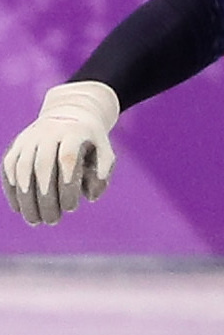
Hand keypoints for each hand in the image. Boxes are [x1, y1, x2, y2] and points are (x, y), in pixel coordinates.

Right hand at [4, 82, 119, 226]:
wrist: (69, 113)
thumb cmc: (90, 141)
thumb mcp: (104, 150)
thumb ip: (104, 171)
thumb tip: (91, 196)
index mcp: (74, 133)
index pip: (67, 160)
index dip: (67, 186)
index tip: (72, 208)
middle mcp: (48, 133)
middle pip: (42, 167)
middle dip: (45, 198)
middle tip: (51, 221)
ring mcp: (29, 138)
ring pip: (21, 169)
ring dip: (25, 198)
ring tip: (34, 220)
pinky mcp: (17, 145)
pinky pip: (9, 167)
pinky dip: (11, 189)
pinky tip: (18, 208)